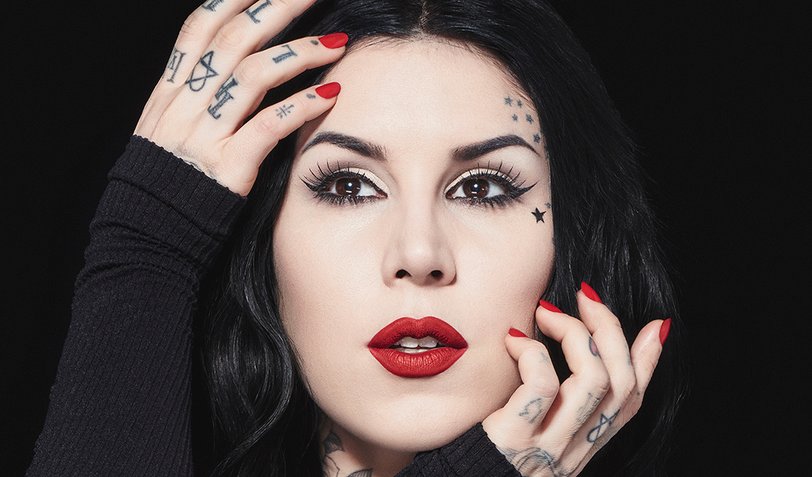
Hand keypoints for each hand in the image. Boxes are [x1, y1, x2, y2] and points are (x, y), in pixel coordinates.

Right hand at [134, 0, 346, 195]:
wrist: (148, 237)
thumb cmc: (166, 185)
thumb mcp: (164, 131)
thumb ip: (191, 97)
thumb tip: (224, 66)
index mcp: (170, 91)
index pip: (200, 27)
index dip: (235, 0)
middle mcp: (185, 104)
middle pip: (234, 38)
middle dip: (278, 8)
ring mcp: (205, 134)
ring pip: (254, 74)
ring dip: (301, 53)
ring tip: (336, 44)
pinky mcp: (229, 166)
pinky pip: (270, 125)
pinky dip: (303, 105)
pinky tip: (331, 93)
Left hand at [482, 283, 668, 475]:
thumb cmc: (481, 449)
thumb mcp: (530, 426)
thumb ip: (556, 398)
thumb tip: (580, 353)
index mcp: (579, 446)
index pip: (631, 403)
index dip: (648, 361)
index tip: (652, 325)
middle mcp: (571, 451)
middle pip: (620, 384)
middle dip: (609, 329)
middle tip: (585, 297)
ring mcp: (546, 447)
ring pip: (594, 379)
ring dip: (573, 332)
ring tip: (545, 311)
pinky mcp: (515, 439)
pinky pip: (543, 383)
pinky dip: (532, 351)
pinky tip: (511, 340)